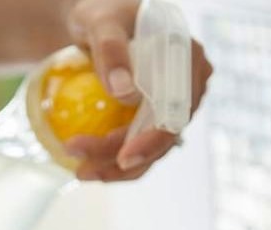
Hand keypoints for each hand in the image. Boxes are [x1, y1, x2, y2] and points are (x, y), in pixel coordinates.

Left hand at [65, 0, 212, 181]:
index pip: (178, 110)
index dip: (154, 140)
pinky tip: (87, 166)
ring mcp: (172, 103)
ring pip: (152, 147)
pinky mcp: (152, 114)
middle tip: (82, 170)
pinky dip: (114, 158)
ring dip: (117, 168)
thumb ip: (111, 49)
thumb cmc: (101, 12)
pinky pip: (138, 143)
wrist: (98, 21)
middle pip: (163, 136)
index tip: (124, 157)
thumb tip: (124, 94)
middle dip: (124, 161)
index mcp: (189, 59)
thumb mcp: (100, 21)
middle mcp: (189, 85)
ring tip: (81, 173)